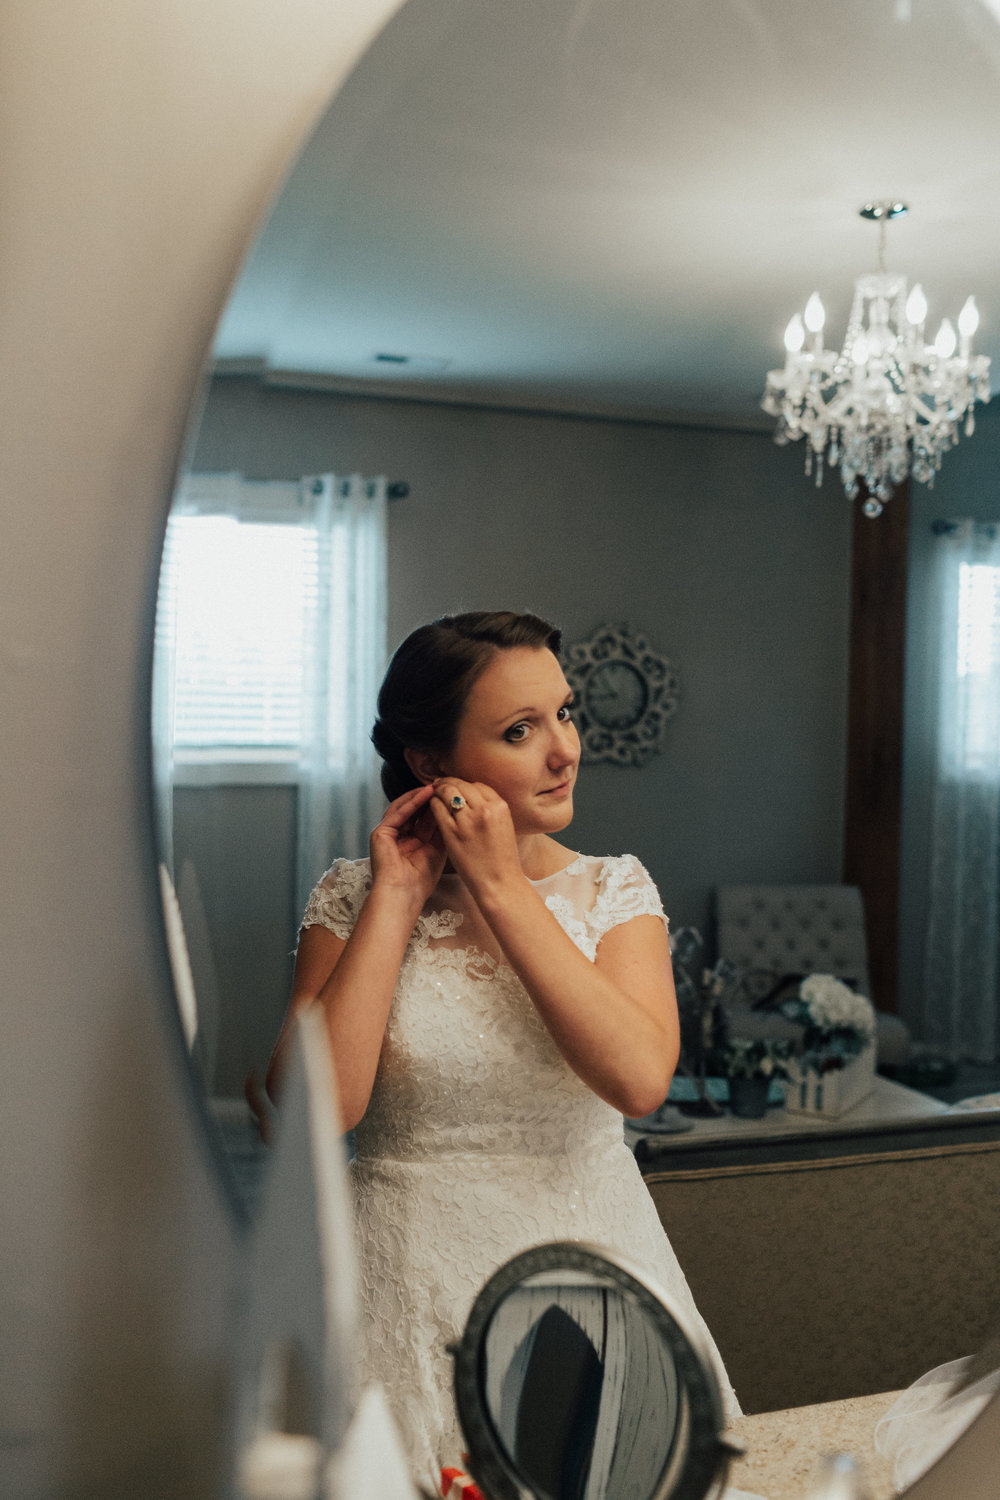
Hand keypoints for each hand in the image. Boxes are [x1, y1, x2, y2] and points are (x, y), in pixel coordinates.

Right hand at [369, 784, 446, 907]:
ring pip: (405, 808)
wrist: (404, 896)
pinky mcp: (380, 833)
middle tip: (446, 785)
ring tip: (437, 786)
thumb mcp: (438, 851)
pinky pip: (397, 813)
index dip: (439, 806)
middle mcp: (399, 836)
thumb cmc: (421, 881)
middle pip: (416, 811)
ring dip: (421, 796)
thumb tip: (454, 809)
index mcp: (411, 841)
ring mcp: (388, 834)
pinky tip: (426, 794)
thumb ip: (443, 831)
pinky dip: (412, 803)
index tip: (453, 795)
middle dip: (430, 798)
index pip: (425, 818)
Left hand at [427, 777, 521, 896]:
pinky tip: (431, 807)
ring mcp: (467, 820)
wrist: (499, 883)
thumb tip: (475, 799)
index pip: (478, 785)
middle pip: (462, 785)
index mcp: (500, 806)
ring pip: (447, 792)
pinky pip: (438, 808)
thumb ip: (491, 811)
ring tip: (434, 792)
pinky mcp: (452, 832)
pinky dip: (433, 804)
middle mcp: (485, 809)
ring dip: (439, 790)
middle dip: (449, 782)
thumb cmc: (502, 859)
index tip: (458, 786)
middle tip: (440, 784)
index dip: (465, 784)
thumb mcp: (504, 827)